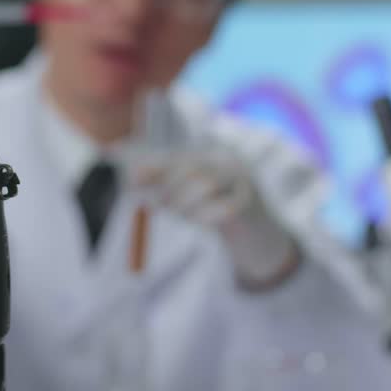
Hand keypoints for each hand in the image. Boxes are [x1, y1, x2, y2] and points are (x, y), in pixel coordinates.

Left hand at [135, 146, 300, 288]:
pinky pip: (224, 209)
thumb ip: (164, 182)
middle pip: (192, 168)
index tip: (132, 179)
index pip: (180, 156)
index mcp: (213, 155)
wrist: (259, 235)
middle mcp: (230, 163)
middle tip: (159, 205)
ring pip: (207, 185)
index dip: (155, 167)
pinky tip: (200, 223)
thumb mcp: (190, 194)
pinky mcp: (251, 206)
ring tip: (179, 214)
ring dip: (185, 204)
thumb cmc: (217, 210)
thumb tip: (131, 176)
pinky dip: (204, 217)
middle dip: (168, 187)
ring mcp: (244, 183)